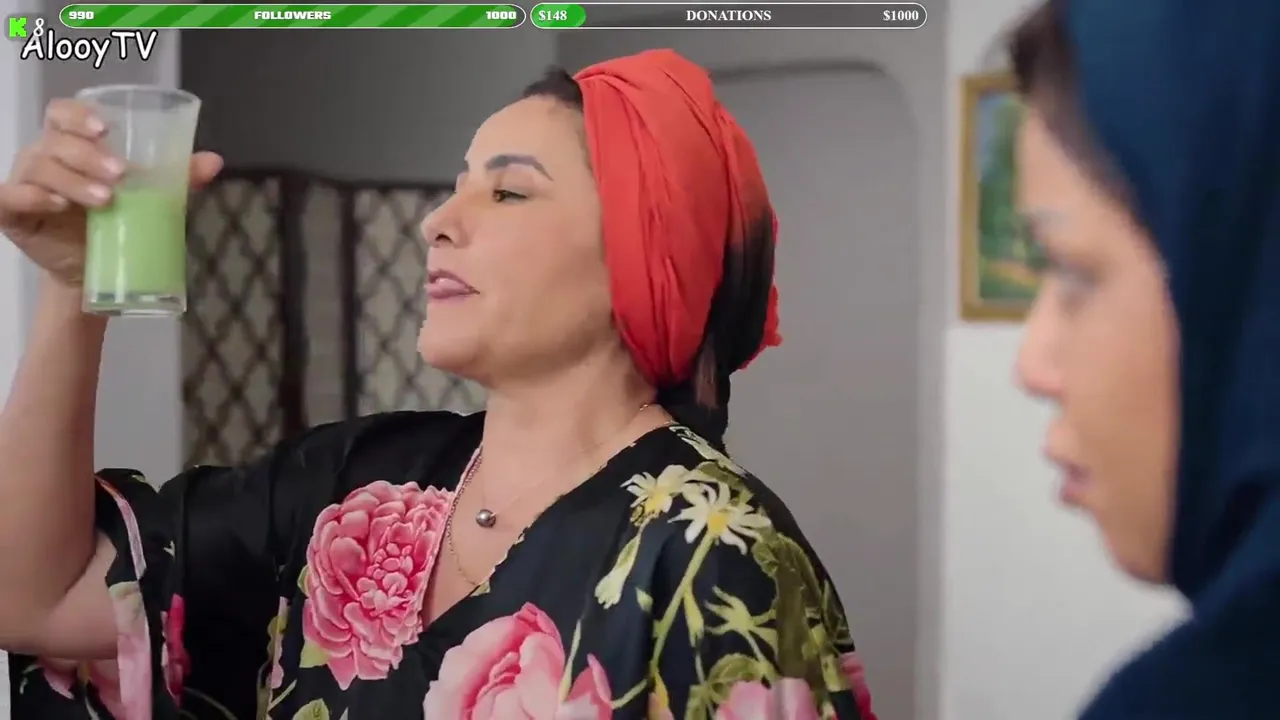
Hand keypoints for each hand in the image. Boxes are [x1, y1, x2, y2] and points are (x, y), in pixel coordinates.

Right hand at [0, 98, 222, 286]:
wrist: (96, 270)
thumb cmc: (118, 220)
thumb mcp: (150, 197)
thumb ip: (178, 177)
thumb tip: (214, 161)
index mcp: (72, 144)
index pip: (63, 112)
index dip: (79, 114)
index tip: (106, 127)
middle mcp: (45, 157)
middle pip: (56, 141)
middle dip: (89, 155)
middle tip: (120, 175)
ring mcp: (25, 183)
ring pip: (39, 166)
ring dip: (72, 180)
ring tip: (105, 200)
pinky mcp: (13, 213)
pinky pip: (9, 196)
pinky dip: (30, 196)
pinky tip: (54, 203)